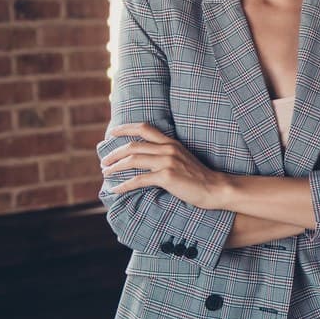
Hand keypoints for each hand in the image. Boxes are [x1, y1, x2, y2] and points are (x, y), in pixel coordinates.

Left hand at [101, 122, 228, 209]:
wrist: (215, 188)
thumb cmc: (199, 177)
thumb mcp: (183, 159)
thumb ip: (167, 155)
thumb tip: (147, 159)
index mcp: (171, 143)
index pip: (145, 128)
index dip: (126, 128)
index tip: (111, 133)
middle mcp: (168, 149)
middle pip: (133, 145)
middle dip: (114, 153)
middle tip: (104, 162)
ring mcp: (167, 162)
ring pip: (133, 160)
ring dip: (116, 167)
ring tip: (106, 173)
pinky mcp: (167, 176)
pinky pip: (139, 180)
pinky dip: (124, 185)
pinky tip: (116, 190)